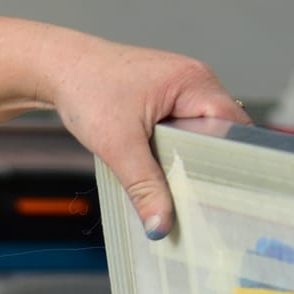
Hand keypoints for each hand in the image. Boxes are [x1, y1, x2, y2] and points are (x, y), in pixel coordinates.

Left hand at [47, 36, 247, 239]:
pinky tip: (166, 172)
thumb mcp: (119, 146)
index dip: (234, 161)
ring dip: (192, 159)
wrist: (59, 69)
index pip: (233, 126)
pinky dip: (177, 151)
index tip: (229, 194)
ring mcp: (182, 87)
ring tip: (184, 189)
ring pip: (202, 133)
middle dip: (212, 166)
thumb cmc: (87, 90)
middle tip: (204, 202)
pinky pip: (184, 129)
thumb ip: (144, 187)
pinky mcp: (166, 98)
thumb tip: (161, 224)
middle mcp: (194, 80)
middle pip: (221, 132)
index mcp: (193, 82)